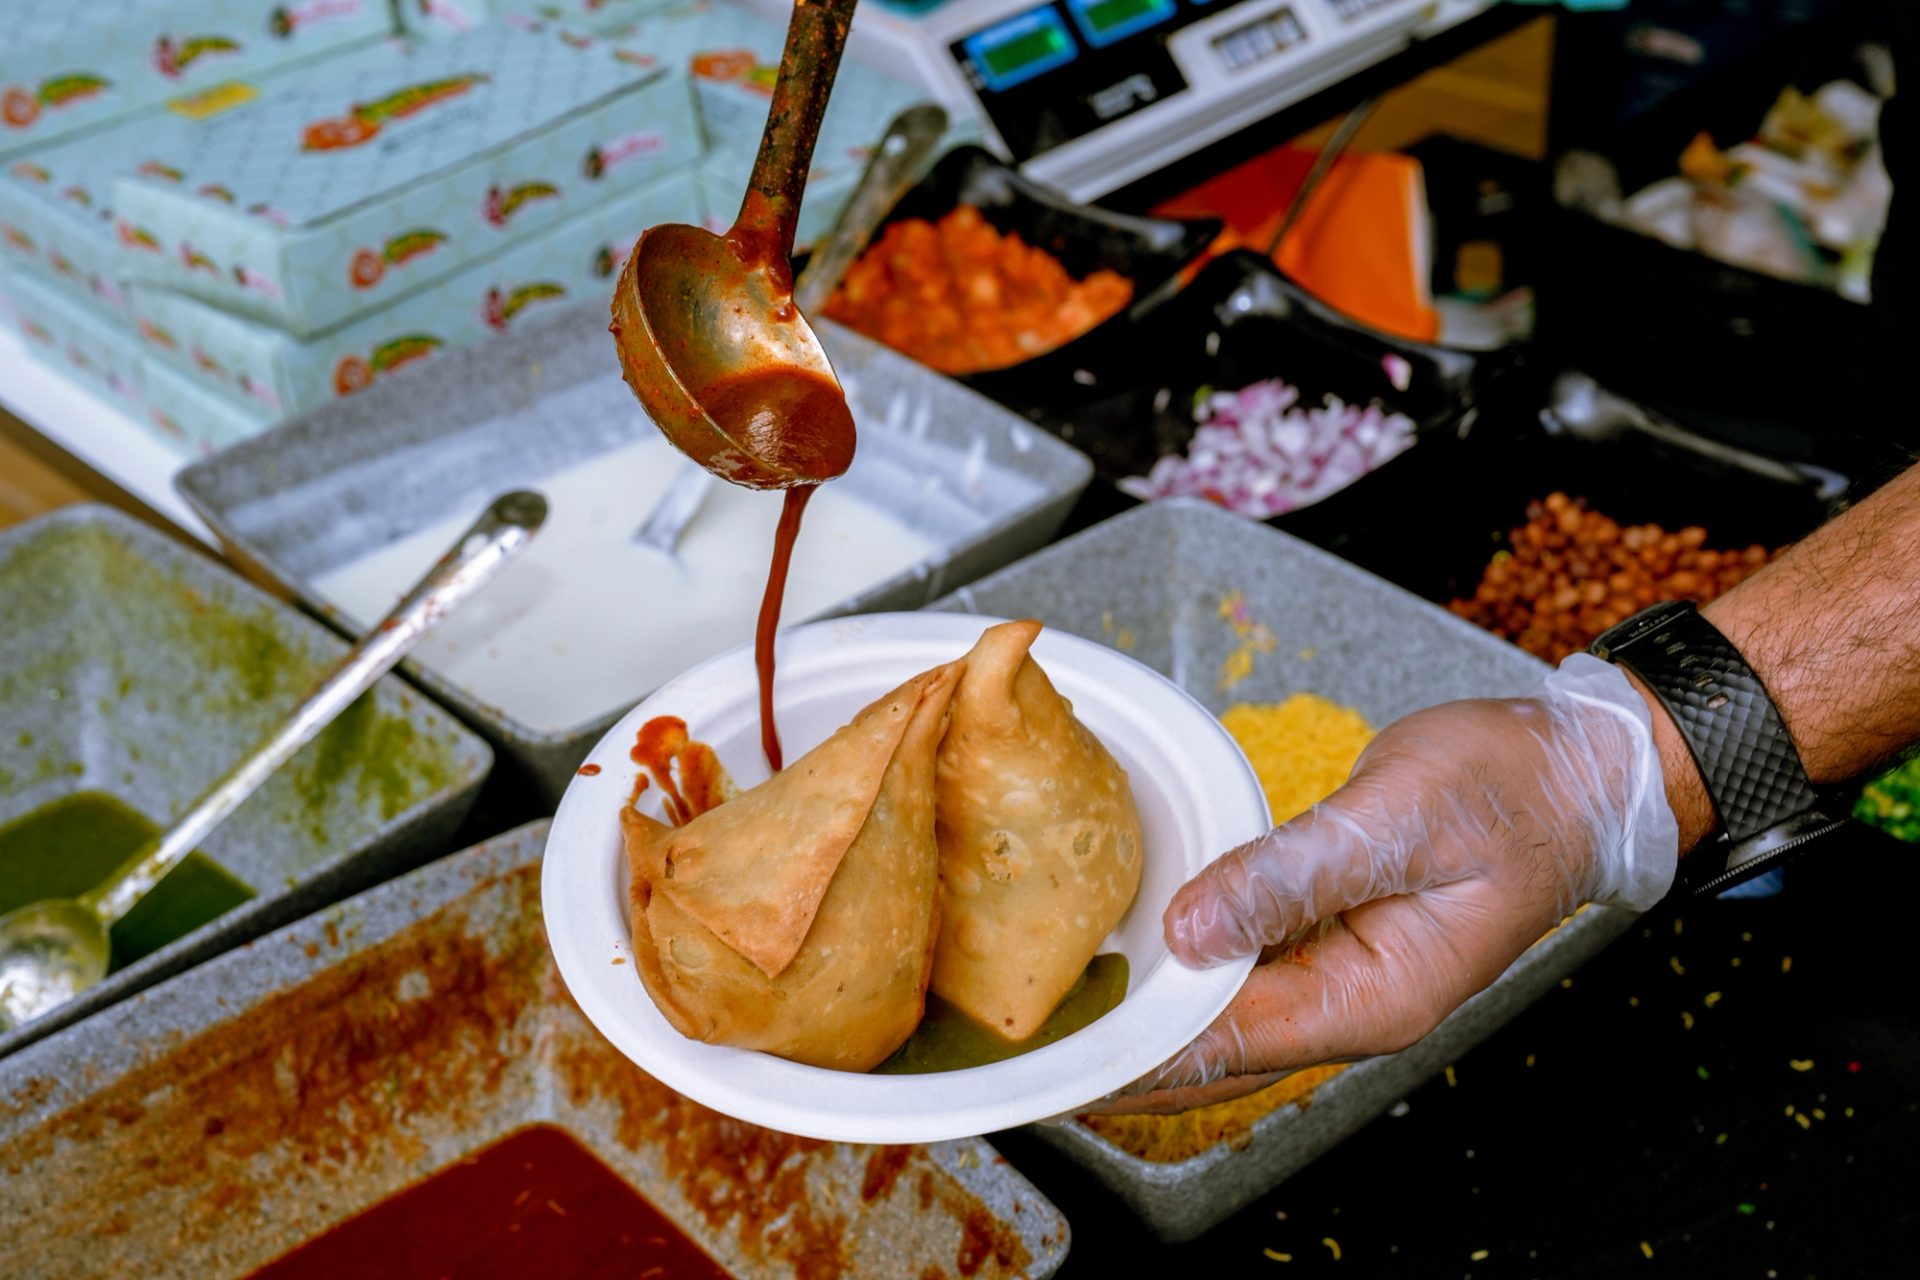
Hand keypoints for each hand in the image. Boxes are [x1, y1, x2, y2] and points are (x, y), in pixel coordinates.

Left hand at [1099, 655, 1678, 1115]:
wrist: (1574, 774)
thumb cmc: (1507, 790)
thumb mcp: (1396, 819)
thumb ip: (1290, 874)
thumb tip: (1192, 930)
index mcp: (1374, 997)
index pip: (1230, 1044)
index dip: (1138, 1057)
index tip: (1062, 1067)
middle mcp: (1352, 1005)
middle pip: (1217, 1055)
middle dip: (1127, 1062)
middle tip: (1036, 1060)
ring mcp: (1342, 977)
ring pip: (1226, 1021)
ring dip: (1149, 1023)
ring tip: (1060, 1021)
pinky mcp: (1332, 940)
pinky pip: (1245, 974)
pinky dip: (1186, 975)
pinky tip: (1133, 962)